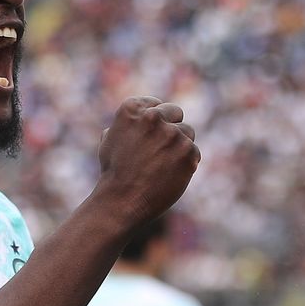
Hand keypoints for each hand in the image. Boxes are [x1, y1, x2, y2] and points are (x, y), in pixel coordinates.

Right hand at [95, 97, 199, 227]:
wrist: (122, 201)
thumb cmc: (114, 173)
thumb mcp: (110, 140)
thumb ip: (129, 124)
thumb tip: (143, 113)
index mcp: (132, 108)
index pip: (157, 104)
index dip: (155, 122)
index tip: (148, 137)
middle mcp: (153, 117)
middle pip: (176, 112)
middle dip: (170, 128)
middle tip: (159, 151)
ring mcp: (172, 134)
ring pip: (187, 133)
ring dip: (179, 147)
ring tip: (161, 166)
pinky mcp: (188, 151)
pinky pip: (194, 152)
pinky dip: (186, 164)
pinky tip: (169, 175)